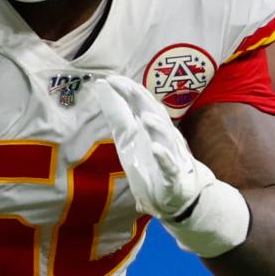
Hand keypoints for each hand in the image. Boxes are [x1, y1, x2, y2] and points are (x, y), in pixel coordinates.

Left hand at [98, 75, 214, 219]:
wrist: (171, 196)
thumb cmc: (149, 161)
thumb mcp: (127, 136)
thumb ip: (117, 112)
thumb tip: (102, 85)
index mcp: (149, 127)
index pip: (141, 104)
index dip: (129, 91)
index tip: (112, 79)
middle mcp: (161, 137)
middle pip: (155, 114)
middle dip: (142, 101)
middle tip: (127, 87)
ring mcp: (170, 156)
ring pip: (167, 138)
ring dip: (157, 127)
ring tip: (143, 117)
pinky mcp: (172, 177)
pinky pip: (170, 167)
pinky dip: (164, 157)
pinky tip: (156, 149)